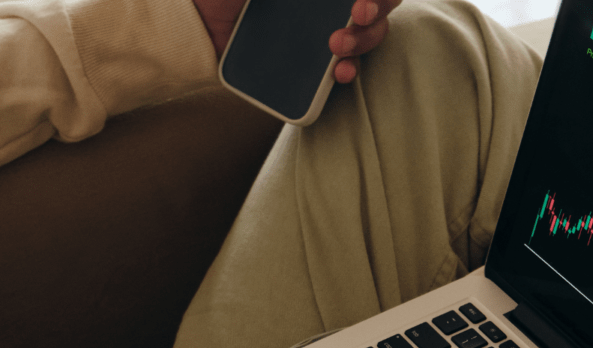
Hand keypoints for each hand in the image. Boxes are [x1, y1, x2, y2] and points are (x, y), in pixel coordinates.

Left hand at [191, 0, 400, 83]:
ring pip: (367, 37)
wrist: (191, 23)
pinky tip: (338, 72)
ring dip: (364, 42)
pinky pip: (341, 69)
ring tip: (337, 48)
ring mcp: (322, 33)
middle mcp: (328, 4)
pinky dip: (347, 71)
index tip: (360, 1)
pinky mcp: (311, 65)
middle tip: (357, 16)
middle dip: (376, 12)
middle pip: (376, 7)